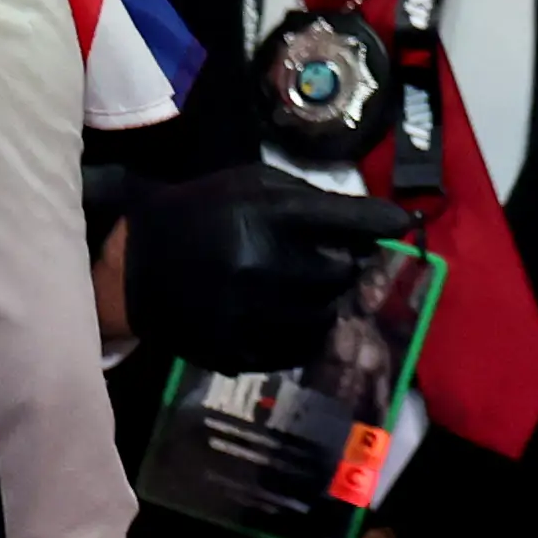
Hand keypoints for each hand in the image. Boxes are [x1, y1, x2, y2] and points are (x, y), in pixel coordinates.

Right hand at [120, 164, 410, 370]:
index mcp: (260, 217)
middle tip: (340, 263)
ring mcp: (243, 315)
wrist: (135, 265)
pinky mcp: (233, 351)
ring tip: (314, 291)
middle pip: (339, 277)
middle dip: (347, 269)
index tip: (403, 223)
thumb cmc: (205, 214)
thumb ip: (313, 201)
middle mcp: (255, 267)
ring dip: (329, 304)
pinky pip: (296, 350)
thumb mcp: (253, 186)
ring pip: (323, 318)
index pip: (342, 220)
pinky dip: (305, 334)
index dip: (378, 222)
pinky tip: (292, 315)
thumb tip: (375, 222)